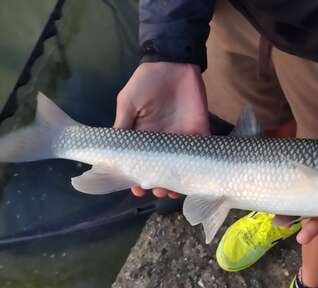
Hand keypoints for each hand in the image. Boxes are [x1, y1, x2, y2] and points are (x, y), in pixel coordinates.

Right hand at [114, 62, 208, 197]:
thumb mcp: (128, 102)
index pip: (140, 163)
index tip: (136, 188)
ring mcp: (182, 139)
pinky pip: (201, 154)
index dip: (137, 177)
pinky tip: (192, 178)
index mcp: (144, 136)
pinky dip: (198, 168)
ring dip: (177, 181)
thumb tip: (113, 150)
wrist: (173, 63)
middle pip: (161, 169)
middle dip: (158, 183)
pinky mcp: (200, 132)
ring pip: (181, 167)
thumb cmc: (146, 82)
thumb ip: (123, 125)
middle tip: (157, 190)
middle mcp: (163, 142)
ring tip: (172, 189)